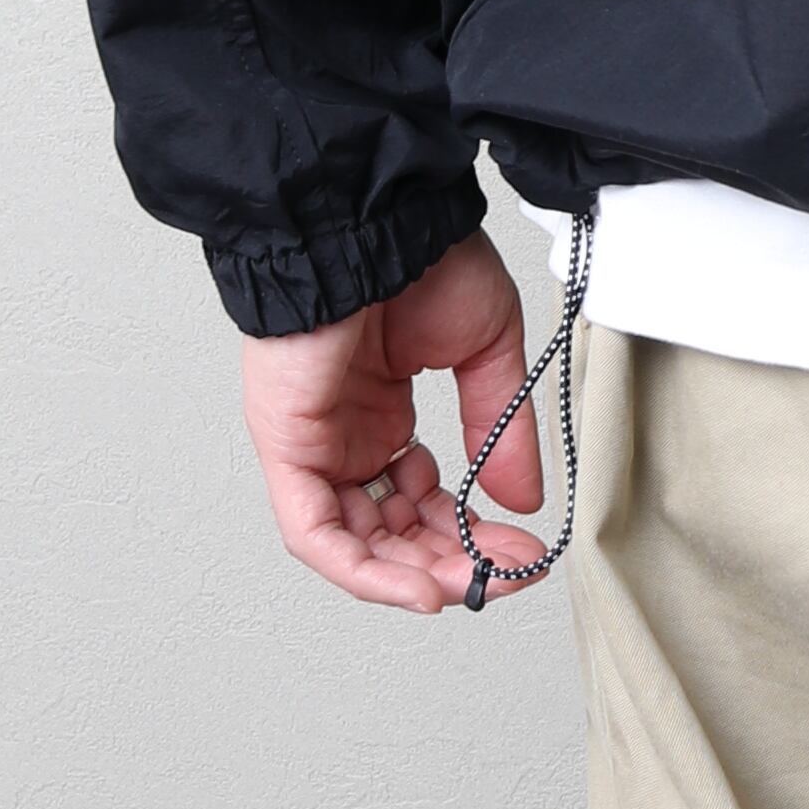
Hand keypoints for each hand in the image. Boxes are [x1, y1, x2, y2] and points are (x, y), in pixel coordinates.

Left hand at [238, 230, 543, 613]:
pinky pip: (314, 531)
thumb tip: (521, 501)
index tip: (522, 551)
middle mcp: (344, 435)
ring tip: (469, 588)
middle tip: (505, 577)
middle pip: (391, 531)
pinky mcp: (285, 446)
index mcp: (383, 411)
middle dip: (450, 563)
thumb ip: (500, 430)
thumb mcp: (485, 352)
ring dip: (412, 576)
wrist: (372, 219)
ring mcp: (312, 443)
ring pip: (352, 543)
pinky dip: (361, 570)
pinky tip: (414, 588)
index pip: (424, 499)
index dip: (472, 534)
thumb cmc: (421, 258)